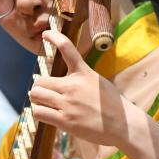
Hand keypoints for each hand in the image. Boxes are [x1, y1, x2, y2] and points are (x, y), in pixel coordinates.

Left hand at [28, 29, 134, 147]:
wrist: (123, 125)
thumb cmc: (113, 105)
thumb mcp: (98, 82)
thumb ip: (81, 78)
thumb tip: (64, 82)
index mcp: (83, 73)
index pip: (67, 48)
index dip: (54, 37)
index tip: (45, 34)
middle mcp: (73, 86)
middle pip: (40, 81)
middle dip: (39, 87)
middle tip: (44, 92)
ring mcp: (68, 104)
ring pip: (36, 95)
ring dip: (37, 99)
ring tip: (43, 103)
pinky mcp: (65, 120)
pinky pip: (39, 112)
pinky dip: (39, 112)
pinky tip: (46, 114)